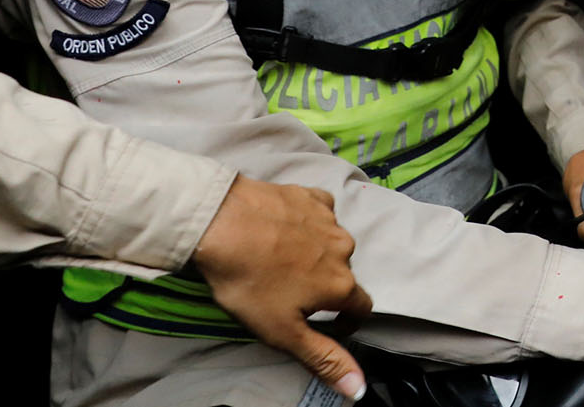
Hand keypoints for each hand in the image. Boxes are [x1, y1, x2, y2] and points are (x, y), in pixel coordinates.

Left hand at [191, 176, 371, 400]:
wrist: (222, 221)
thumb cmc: (250, 282)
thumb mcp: (283, 332)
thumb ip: (324, 358)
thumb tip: (360, 389)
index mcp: (341, 284)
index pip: (362, 307)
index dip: (346, 321)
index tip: (324, 325)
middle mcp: (344, 249)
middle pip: (343, 275)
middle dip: (325, 286)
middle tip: (290, 293)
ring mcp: (328, 218)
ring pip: (331, 244)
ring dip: (315, 255)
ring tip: (281, 261)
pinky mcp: (309, 195)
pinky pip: (319, 213)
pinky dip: (308, 224)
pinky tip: (284, 229)